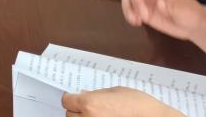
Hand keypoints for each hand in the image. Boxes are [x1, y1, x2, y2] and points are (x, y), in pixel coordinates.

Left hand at [62, 87, 181, 115]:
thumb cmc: (139, 106)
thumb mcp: (116, 92)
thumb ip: (97, 94)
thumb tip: (84, 95)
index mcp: (90, 104)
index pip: (67, 100)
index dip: (72, 98)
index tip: (76, 98)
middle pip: (69, 115)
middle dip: (78, 110)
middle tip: (90, 108)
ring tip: (98, 116)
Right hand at [121, 0, 205, 41]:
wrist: (193, 26)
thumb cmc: (191, 13)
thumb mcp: (184, 10)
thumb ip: (171, 6)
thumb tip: (158, 2)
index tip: (139, 1)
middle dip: (135, 3)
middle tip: (145, 17)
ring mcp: (146, 0)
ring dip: (128, 9)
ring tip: (136, 20)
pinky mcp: (143, 11)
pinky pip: (130, 9)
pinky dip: (129, 15)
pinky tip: (136, 23)